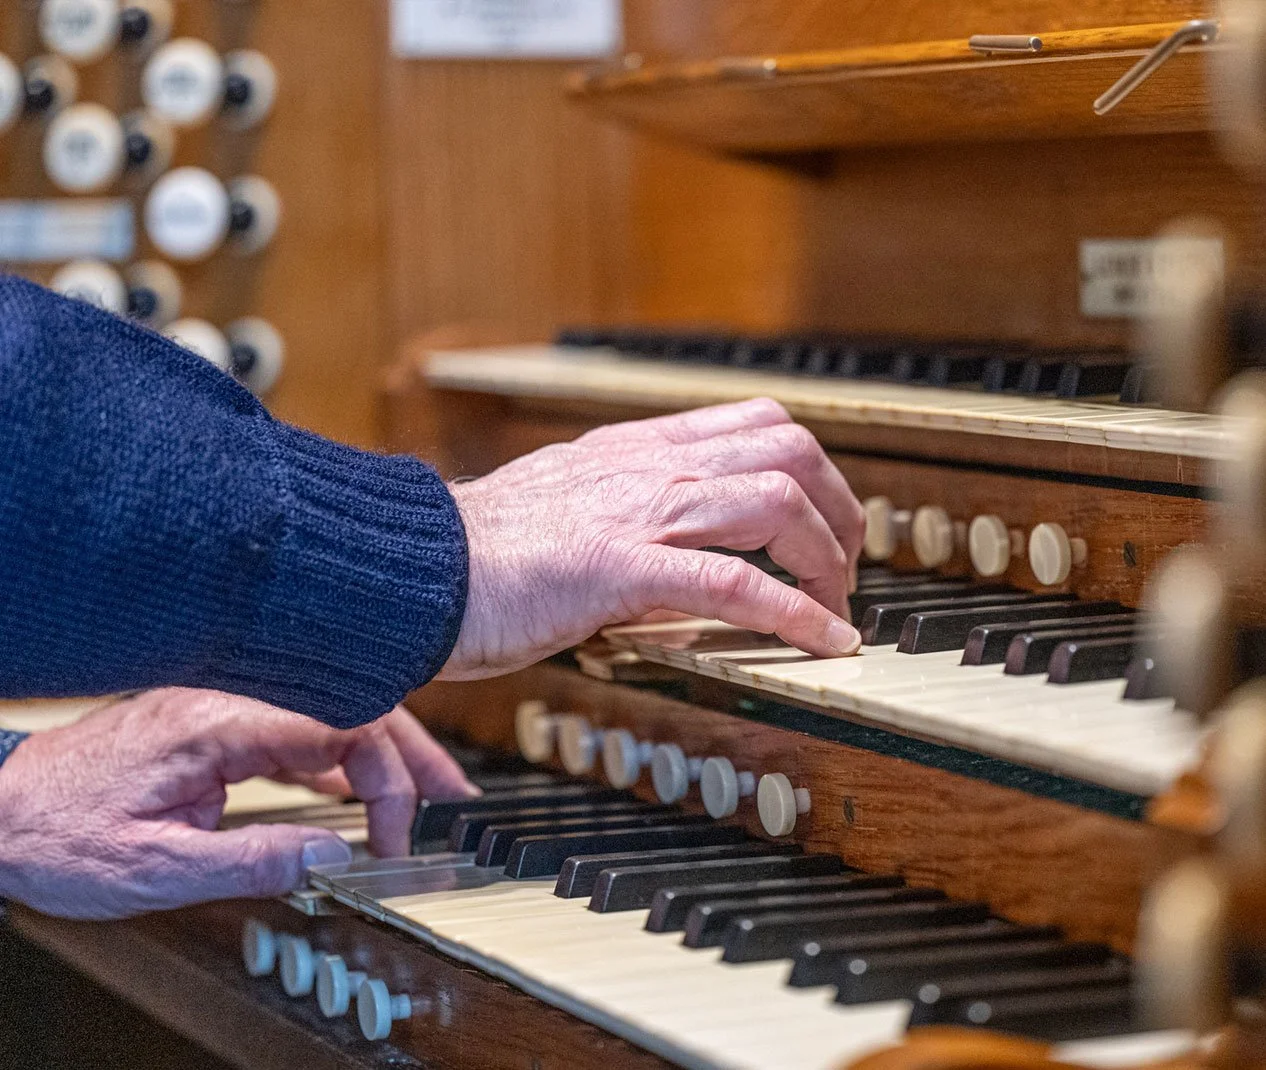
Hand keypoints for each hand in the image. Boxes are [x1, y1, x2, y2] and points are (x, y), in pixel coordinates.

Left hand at [0, 689, 476, 918]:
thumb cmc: (58, 834)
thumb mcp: (156, 870)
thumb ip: (252, 861)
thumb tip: (331, 853)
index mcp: (219, 722)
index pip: (338, 726)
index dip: (384, 777)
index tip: (393, 834)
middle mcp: (228, 699)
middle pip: (348, 705)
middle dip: (409, 752)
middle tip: (451, 799)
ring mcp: (224, 704)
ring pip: (328, 711)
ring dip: (382, 750)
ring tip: (425, 793)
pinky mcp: (215, 721)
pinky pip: (297, 725)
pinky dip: (340, 754)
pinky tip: (359, 784)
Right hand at [443, 398, 864, 680]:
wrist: (410, 569)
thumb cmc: (475, 552)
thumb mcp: (563, 506)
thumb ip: (622, 512)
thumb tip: (669, 549)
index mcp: (634, 450)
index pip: (754, 423)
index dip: (811, 466)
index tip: (825, 516)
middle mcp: (647, 467)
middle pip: (788, 447)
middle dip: (840, 505)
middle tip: (844, 564)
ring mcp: (637, 511)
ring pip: (776, 502)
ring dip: (828, 557)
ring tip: (837, 605)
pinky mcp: (619, 567)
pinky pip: (733, 583)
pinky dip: (794, 613)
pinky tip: (821, 640)